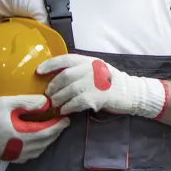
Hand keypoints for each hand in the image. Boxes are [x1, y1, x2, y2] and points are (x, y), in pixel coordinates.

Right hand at [0, 95, 68, 162]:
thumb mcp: (7, 103)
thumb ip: (28, 102)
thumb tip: (47, 103)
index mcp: (20, 135)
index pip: (47, 132)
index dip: (58, 125)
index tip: (66, 118)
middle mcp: (17, 149)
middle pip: (44, 143)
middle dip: (55, 133)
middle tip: (62, 123)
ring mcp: (11, 155)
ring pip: (37, 151)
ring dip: (47, 141)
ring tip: (52, 130)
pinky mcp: (5, 157)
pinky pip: (27, 156)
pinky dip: (36, 149)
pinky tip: (36, 140)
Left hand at [37, 54, 167, 118]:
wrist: (132, 92)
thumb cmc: (112, 82)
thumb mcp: (97, 70)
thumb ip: (81, 71)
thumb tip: (59, 78)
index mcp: (89, 61)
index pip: (65, 59)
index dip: (50, 64)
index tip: (38, 71)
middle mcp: (91, 69)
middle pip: (64, 77)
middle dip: (53, 87)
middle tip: (48, 95)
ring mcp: (94, 83)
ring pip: (68, 91)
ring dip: (58, 100)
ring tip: (55, 105)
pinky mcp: (97, 97)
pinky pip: (76, 102)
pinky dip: (68, 107)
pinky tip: (65, 111)